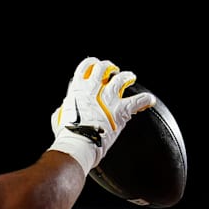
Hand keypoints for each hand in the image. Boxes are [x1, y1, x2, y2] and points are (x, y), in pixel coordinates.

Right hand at [49, 57, 156, 172]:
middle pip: (104, 67)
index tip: (95, 65)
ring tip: (130, 77)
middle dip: (110, 67)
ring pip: (122, 78)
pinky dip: (146, 99)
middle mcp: (94, 89)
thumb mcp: (59, 118)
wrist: (79, 145)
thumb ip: (63, 110)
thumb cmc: (68, 135)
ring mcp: (109, 98)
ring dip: (127, 76)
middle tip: (113, 71)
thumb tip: (63, 109)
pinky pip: (138, 100)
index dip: (92, 64)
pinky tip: (149, 100)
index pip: (85, 67)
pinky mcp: (121, 110)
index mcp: (78, 90)